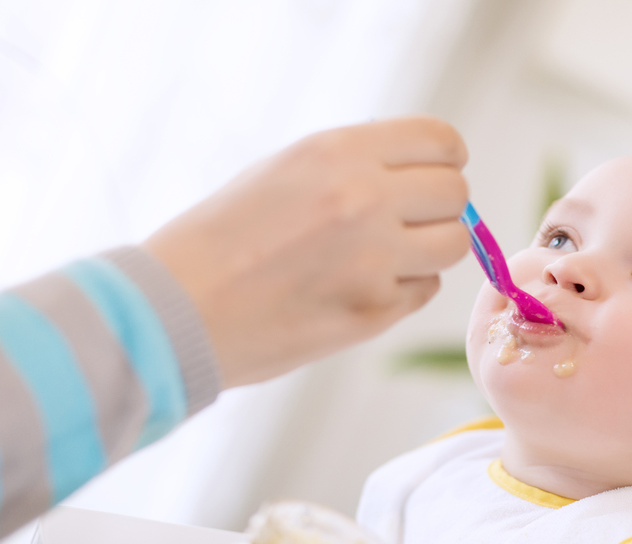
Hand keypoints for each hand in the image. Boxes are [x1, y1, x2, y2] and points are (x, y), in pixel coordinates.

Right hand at [144, 116, 469, 387]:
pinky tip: (359, 287)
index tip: (436, 173)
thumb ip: (354, 164)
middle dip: (439, 206)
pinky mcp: (374, 313)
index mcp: (339, 153)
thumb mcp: (284, 169)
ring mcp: (374, 261)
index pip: (441, 142)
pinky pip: (423, 291)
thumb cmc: (220, 238)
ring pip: (453, 245)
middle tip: (409, 221)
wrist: (177, 311)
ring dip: (429, 249)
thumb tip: (417, 172)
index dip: (445, 159)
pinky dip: (402, 289)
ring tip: (387, 256)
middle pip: (455, 194)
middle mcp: (364, 200)